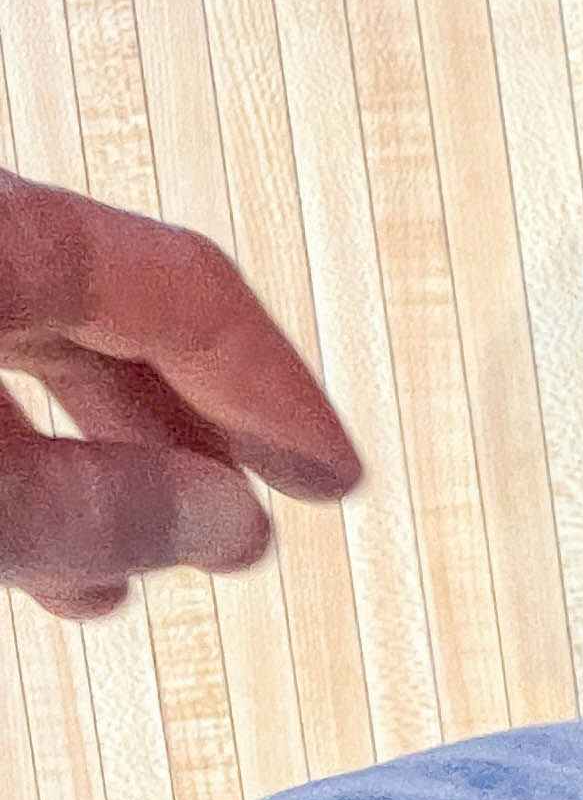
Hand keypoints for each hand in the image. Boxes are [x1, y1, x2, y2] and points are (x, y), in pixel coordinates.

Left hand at [0, 172, 360, 619]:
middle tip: (249, 524)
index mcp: (4, 227)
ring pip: (19, 352)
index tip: (332, 475)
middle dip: (187, 435)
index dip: (277, 389)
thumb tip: (221, 521)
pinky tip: (25, 541)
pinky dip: (5, 455)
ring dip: (89, 468)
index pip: (186, 287)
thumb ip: (97, 502)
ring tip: (122, 572)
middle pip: (106, 316)